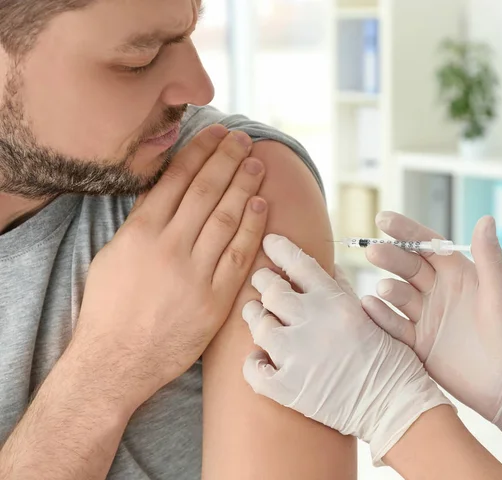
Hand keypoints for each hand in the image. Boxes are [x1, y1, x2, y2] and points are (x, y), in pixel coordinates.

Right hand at [70, 125, 268, 410]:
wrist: (116, 361)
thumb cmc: (108, 309)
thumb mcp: (112, 255)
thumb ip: (141, 223)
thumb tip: (166, 193)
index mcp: (139, 232)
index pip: (176, 179)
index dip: (200, 153)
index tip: (216, 134)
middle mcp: (168, 247)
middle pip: (205, 191)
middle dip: (227, 160)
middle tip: (243, 140)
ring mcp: (194, 273)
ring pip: (225, 218)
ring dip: (244, 187)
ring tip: (256, 164)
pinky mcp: (214, 299)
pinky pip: (238, 256)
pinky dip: (251, 228)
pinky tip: (261, 205)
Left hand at [241, 234, 451, 464]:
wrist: (394, 407)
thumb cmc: (389, 360)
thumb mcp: (371, 316)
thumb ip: (343, 290)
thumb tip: (327, 268)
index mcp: (334, 301)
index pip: (299, 263)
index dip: (280, 248)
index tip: (268, 242)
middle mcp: (312, 322)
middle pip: (271, 289)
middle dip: (262, 280)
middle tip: (261, 281)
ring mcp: (296, 355)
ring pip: (257, 323)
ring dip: (254, 315)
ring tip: (256, 314)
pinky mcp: (287, 387)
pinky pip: (253, 368)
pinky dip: (253, 361)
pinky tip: (259, 358)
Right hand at [363, 211, 501, 454]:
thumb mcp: (499, 294)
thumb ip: (489, 258)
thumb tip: (486, 219)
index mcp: (458, 275)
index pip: (428, 246)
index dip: (406, 231)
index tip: (383, 219)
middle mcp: (439, 292)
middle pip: (408, 267)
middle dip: (391, 257)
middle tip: (373, 251)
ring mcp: (426, 317)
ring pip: (399, 296)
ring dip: (388, 289)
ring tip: (384, 288)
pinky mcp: (418, 343)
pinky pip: (395, 326)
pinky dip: (381, 316)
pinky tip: (369, 307)